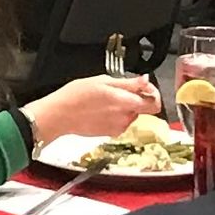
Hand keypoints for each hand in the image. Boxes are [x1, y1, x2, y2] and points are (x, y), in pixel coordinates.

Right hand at [25, 74, 157, 145]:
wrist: (60, 115)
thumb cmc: (76, 95)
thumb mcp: (103, 80)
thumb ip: (129, 83)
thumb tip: (145, 80)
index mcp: (125, 102)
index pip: (154, 102)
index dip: (152, 92)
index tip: (144, 86)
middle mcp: (125, 118)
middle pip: (145, 109)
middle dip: (139, 99)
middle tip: (124, 91)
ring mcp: (118, 127)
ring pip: (132, 115)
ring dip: (126, 107)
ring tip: (107, 99)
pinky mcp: (110, 133)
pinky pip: (121, 122)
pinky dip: (117, 115)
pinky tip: (102, 109)